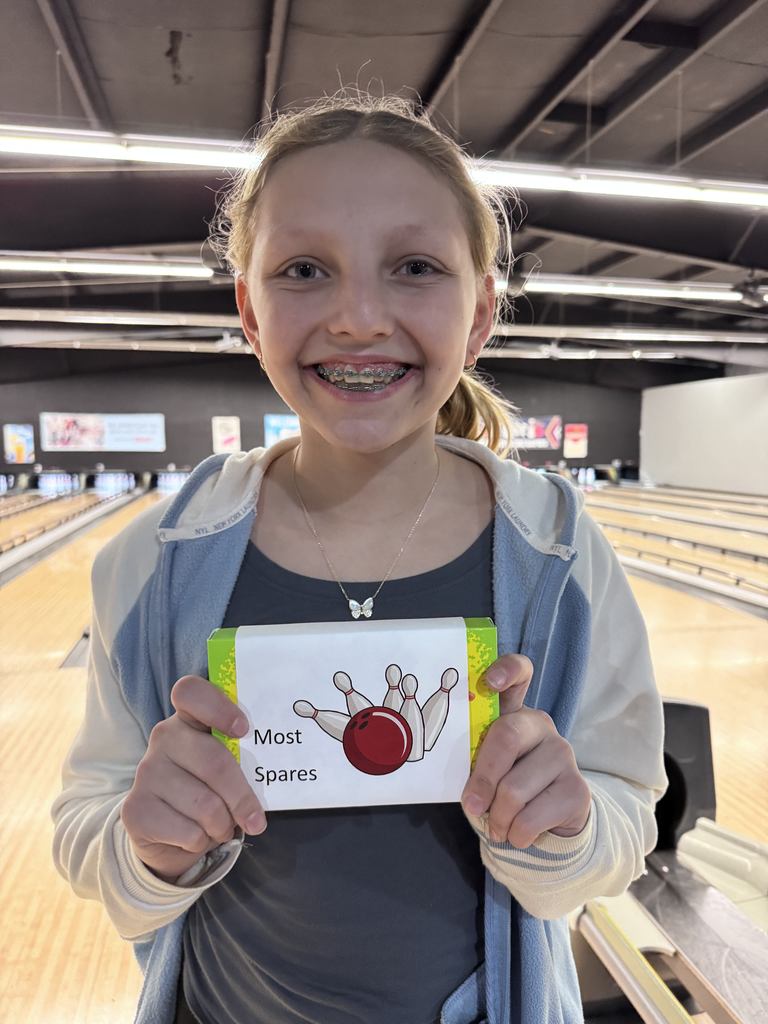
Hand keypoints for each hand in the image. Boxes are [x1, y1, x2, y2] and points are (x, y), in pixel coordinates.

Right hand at [121, 675, 265, 882]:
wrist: (169, 835)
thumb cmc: (210, 791)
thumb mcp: (228, 767)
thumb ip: (243, 759)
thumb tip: (274, 774)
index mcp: (188, 718)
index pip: (190, 692)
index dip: (218, 707)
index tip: (243, 730)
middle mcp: (164, 738)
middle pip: (213, 761)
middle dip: (242, 796)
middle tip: (256, 820)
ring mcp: (146, 772)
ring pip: (205, 804)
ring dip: (222, 825)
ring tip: (220, 826)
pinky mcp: (135, 809)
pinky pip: (189, 832)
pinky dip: (202, 841)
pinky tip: (195, 836)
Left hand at [461, 655, 590, 846]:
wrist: (548, 822)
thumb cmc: (504, 786)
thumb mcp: (485, 768)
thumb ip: (474, 762)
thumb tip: (468, 789)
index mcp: (514, 712)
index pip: (519, 673)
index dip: (505, 670)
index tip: (489, 682)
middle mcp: (541, 725)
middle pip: (506, 736)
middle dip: (482, 779)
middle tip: (472, 806)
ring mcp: (563, 754)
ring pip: (514, 788)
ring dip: (497, 818)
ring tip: (497, 826)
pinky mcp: (577, 788)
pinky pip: (532, 816)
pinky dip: (516, 834)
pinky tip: (518, 834)